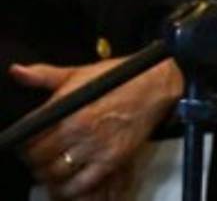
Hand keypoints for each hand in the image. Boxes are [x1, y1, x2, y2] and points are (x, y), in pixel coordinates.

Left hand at [11, 57, 182, 198]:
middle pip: (38, 159)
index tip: (25, 143)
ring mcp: (95, 147)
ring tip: (50, 167)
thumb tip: (17, 72)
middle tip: (37, 157)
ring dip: (47, 174)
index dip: (22, 144)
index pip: (28, 137)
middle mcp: (78, 130)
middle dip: (33, 160)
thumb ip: (45, 75)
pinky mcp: (111, 161)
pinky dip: (68, 188)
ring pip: (55, 174)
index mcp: (67, 109)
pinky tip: (66, 181)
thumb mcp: (80, 72)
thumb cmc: (119, 77)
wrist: (156, 85)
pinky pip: (80, 185)